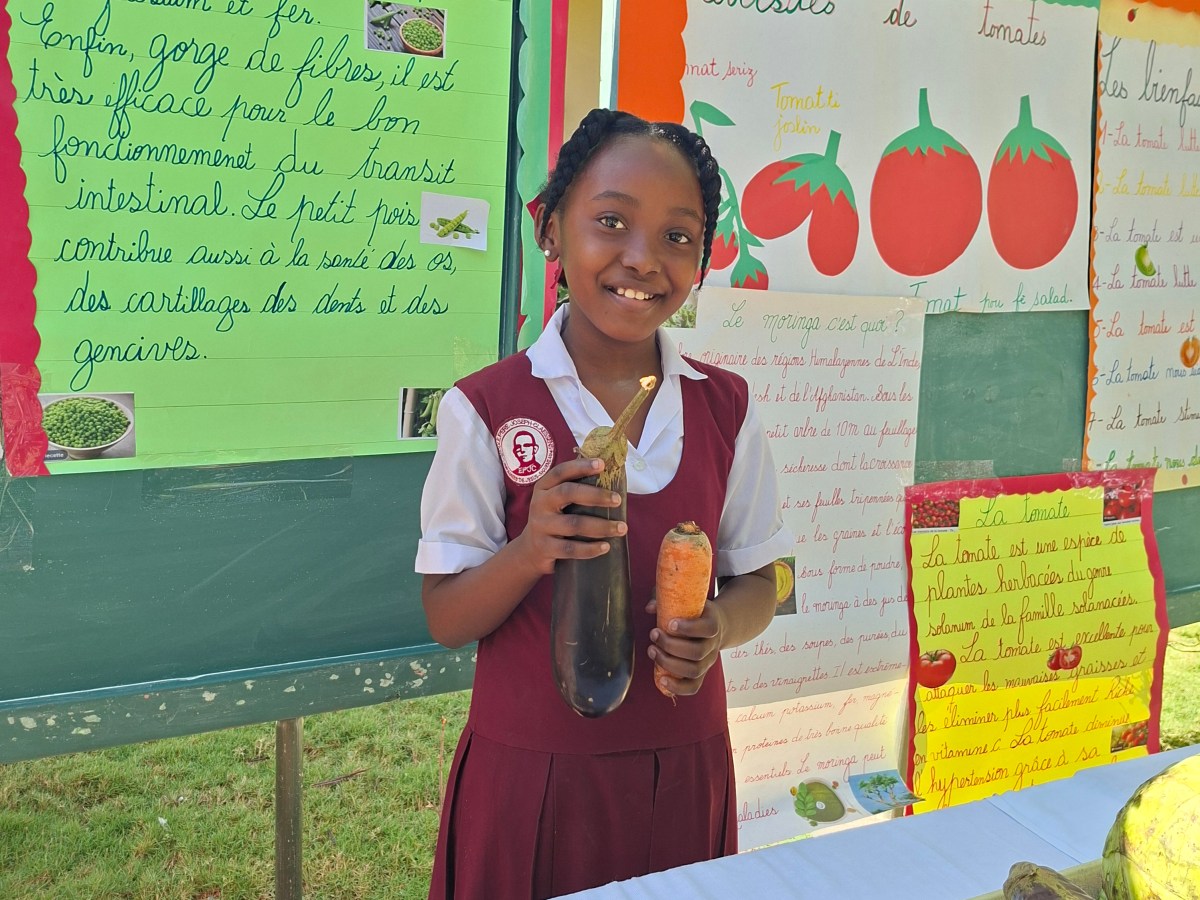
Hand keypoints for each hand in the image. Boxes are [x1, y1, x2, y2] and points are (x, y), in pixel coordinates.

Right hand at [514, 457, 625, 575]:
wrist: (531, 550)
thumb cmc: (554, 519)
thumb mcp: (557, 501)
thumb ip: (576, 490)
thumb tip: (614, 479)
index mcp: (544, 487)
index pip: (561, 472)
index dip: (581, 466)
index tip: (602, 464)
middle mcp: (540, 503)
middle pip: (567, 493)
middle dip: (596, 495)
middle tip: (618, 500)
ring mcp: (540, 526)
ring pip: (574, 524)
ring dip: (601, 526)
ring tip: (621, 528)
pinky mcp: (544, 547)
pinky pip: (570, 549)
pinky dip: (590, 549)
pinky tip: (605, 547)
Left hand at [645, 596, 725, 697]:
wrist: (715, 625)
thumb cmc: (694, 611)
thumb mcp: (686, 600)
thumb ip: (667, 599)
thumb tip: (650, 607)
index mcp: (713, 623)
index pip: (707, 628)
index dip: (689, 628)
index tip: (670, 623)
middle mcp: (713, 645)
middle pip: (697, 651)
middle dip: (671, 645)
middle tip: (653, 634)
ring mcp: (707, 662)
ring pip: (694, 670)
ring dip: (669, 663)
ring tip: (652, 651)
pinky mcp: (700, 674)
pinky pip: (693, 687)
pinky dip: (677, 687)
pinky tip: (661, 679)